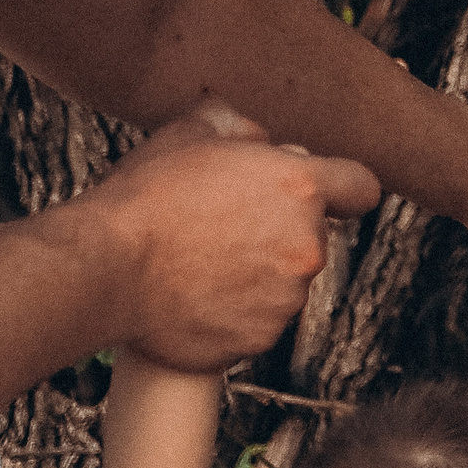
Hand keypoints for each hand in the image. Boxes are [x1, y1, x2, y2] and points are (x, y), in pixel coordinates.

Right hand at [82, 100, 379, 366]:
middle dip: (280, 233)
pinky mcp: (260, 340)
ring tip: (199, 265)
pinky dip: (235, 314)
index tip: (327, 198)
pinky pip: (259, 323)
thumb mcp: (190, 133)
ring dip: (257, 276)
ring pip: (286, 284)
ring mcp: (286, 299)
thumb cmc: (144, 198)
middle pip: (313, 238)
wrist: (105, 269)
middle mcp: (305, 245)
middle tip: (223, 228)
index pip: (362, 187)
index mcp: (300, 188)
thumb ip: (238, 127)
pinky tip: (195, 298)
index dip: (344, 190)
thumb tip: (257, 135)